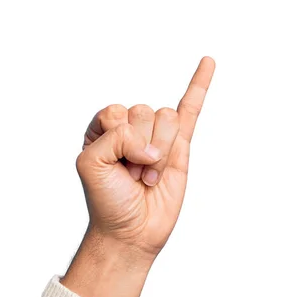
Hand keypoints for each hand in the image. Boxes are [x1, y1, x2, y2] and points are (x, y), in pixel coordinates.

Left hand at [61, 57, 214, 296]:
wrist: (130, 232)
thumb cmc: (107, 202)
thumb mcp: (90, 164)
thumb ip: (115, 137)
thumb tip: (155, 143)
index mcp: (104, 129)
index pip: (116, 111)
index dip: (118, 138)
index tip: (114, 165)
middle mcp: (131, 129)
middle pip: (144, 111)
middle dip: (140, 148)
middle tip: (134, 175)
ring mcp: (157, 137)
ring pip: (168, 118)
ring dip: (161, 151)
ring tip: (150, 175)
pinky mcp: (181, 147)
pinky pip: (192, 109)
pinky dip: (200, 84)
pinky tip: (207, 63)